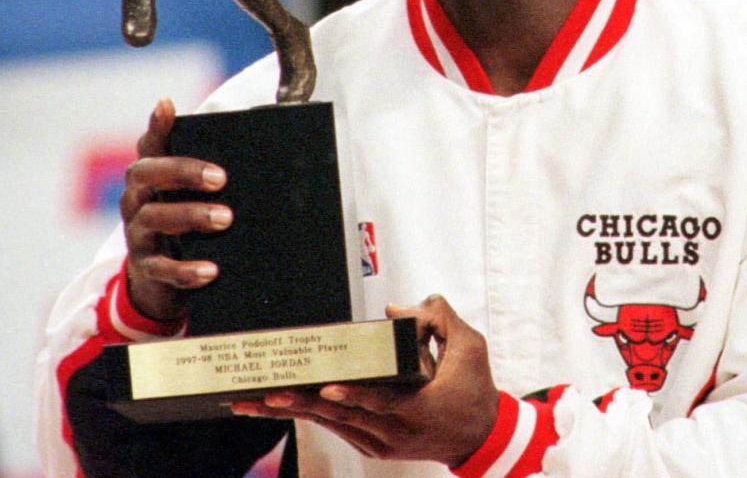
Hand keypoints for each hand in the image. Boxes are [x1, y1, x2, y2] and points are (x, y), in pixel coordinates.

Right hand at [121, 98, 232, 320]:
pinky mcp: (145, 267)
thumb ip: (218, 171)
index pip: (150, 144)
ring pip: (153, 217)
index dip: (156, 125)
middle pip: (145, 174)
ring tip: (225, 218)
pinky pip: (160, 268)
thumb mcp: (197, 195)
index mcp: (152, 176)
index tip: (167, 105)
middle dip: (182, 171)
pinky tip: (211, 270)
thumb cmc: (189, 223)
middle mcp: (137, 198)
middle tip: (221, 178)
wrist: (163, 279)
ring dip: (191, 215)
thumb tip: (270, 145)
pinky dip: (185, 269)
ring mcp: (138, 232)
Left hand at [232, 296, 499, 467]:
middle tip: (264, 394)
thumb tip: (394, 309)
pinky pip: (337, 428)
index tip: (325, 388)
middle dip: (300, 404)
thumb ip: (437, 318)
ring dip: (294, 411)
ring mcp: (380, 443)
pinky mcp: (373, 446)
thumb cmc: (475, 389)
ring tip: (256, 401)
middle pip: (341, 416)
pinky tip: (283, 405)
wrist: (481, 436)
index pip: (379, 402)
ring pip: (332, 425)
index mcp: (417, 409)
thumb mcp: (470, 347)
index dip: (351, 395)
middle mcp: (393, 433)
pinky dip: (310, 415)